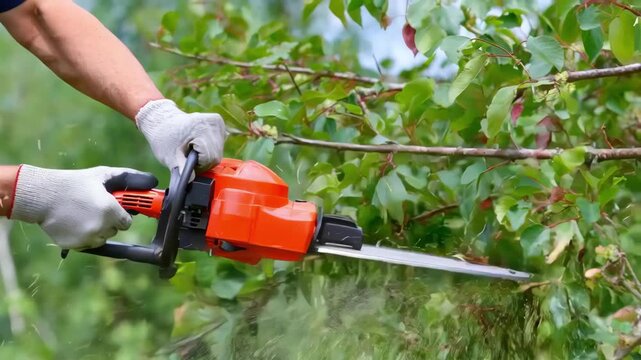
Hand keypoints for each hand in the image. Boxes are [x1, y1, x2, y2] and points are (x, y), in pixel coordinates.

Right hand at [9, 166, 157, 248]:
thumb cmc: (73, 183)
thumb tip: (151, 181)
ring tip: (83, 215)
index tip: (114, 210)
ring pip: (102, 239)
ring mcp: (88, 238)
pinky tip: (74, 223)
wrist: (42, 196)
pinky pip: (88, 245)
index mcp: (111, 210)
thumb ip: (127, 177)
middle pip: (115, 230)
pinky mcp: (76, 245)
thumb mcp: (102, 176)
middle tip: (95, 210)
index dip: (121, 216)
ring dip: (98, 230)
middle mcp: (101, 226)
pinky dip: (84, 237)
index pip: (127, 222)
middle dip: (109, 222)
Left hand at [136, 99, 225, 172]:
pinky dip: (210, 147)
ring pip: (219, 150)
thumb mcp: (169, 156)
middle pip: (216, 155)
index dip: (199, 164)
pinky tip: (199, 144)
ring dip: (207, 154)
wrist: (162, 119)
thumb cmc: (164, 137)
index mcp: (202, 128)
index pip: (210, 158)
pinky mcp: (218, 122)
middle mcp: (213, 122)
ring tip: (193, 149)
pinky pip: (219, 143)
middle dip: (203, 160)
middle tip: (189, 156)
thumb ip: (181, 169)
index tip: (187, 161)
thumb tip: (191, 181)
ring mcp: (217, 121)